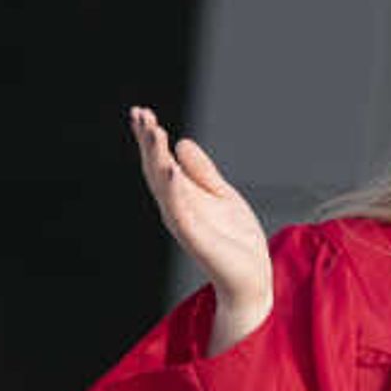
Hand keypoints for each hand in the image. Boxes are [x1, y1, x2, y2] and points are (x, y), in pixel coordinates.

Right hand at [127, 106, 271, 346]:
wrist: (250, 277)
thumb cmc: (234, 240)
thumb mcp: (221, 194)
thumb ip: (202, 171)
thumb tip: (181, 143)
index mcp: (181, 197)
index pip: (160, 162)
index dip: (150, 138)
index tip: (142, 113)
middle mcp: (176, 208)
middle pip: (156, 170)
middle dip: (148, 142)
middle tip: (140, 115)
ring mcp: (184, 222)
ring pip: (164, 185)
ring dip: (156, 158)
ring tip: (153, 132)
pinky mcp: (196, 237)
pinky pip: (180, 210)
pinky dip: (174, 190)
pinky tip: (171, 170)